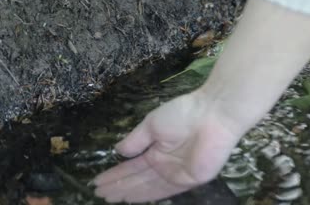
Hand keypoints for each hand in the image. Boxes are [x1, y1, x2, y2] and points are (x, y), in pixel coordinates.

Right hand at [93, 91, 240, 202]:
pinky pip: (163, 190)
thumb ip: (136, 140)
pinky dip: (145, 195)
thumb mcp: (152, 124)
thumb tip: (118, 151)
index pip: (132, 166)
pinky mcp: (188, 180)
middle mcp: (165, 164)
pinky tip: (130, 198)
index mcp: (157, 149)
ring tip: (108, 197)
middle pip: (137, 179)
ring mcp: (176, 173)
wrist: (212, 115)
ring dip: (128, 193)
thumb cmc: (182, 114)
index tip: (97, 181)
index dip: (116, 174)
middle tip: (98, 194)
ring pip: (147, 187)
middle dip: (118, 186)